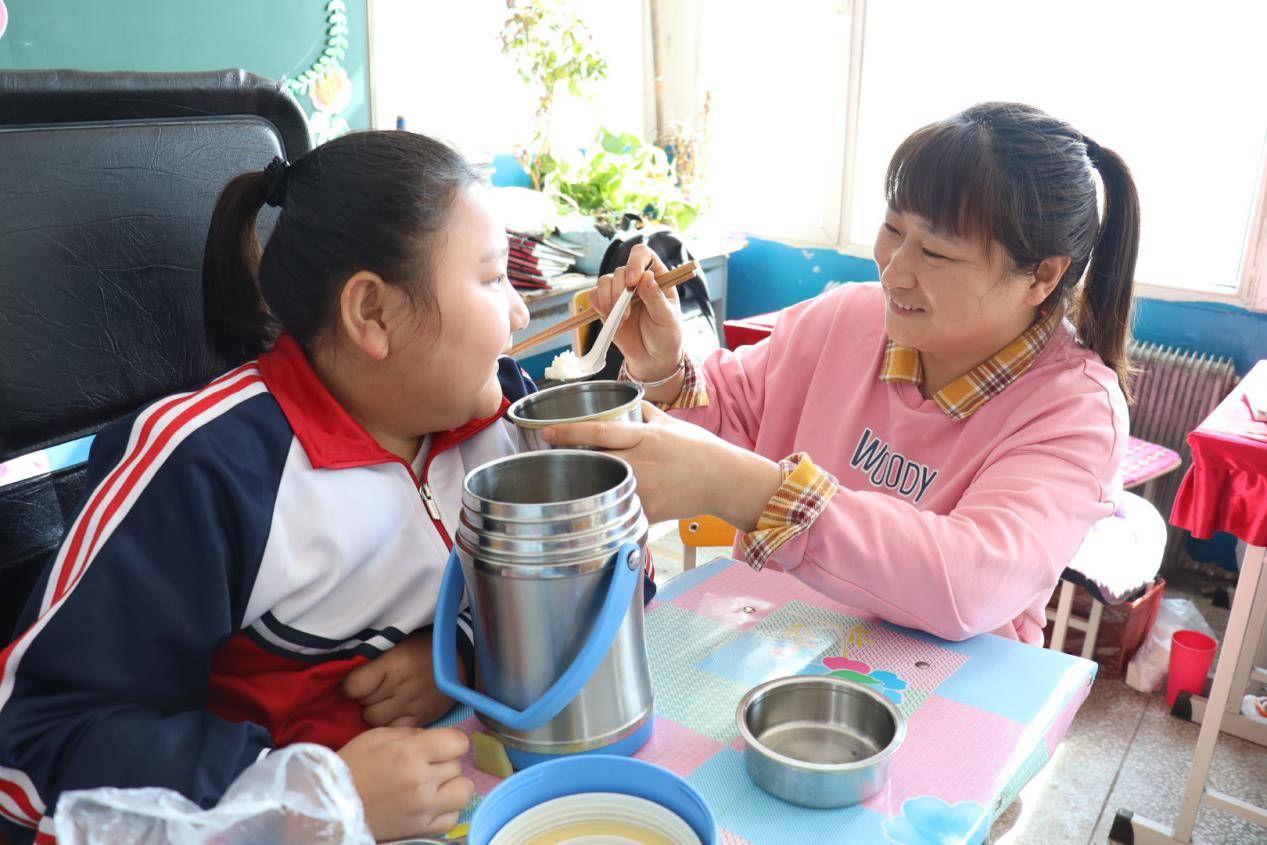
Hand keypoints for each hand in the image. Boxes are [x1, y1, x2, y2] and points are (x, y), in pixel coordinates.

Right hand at [338, 726, 473, 840]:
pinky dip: (446, 810)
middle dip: (445, 761)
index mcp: (410, 753)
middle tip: (425, 765)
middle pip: (457, 764)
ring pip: (464, 790)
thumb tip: (434, 737)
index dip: (451, 741)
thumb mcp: (377, 736)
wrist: (329, 805)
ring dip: (452, 785)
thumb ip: (411, 733)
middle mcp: (421, 781)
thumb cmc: (352, 766)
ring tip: (434, 784)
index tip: (440, 744)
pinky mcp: (421, 829)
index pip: (458, 742)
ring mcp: (423, 808)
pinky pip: (452, 817)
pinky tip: (430, 803)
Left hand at [342, 628, 455, 727]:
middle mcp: (401, 687)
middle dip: (365, 698)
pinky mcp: (422, 719)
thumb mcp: (397, 644)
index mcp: (393, 664)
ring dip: (375, 711)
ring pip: (374, 719)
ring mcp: (412, 705)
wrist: (460, 659)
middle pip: (363, 704)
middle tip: (376, 690)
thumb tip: (346, 680)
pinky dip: (390, 723)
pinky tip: (396, 713)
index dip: (351, 686)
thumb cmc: (423, 647)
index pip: (353, 686)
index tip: (358, 683)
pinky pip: (392, 729)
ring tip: (386, 702)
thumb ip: (373, 660)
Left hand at [540, 402, 781, 528]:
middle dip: (570, 459)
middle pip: (596, 460)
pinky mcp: (652, 510)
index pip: (601, 432)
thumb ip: (646, 414)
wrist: (726, 480)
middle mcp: (644, 462)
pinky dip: (610, 506)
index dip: (571, 432)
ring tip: (569, 481)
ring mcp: (647, 488)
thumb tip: (625, 403)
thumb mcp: (672, 424)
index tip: (547, 432)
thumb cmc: (701, 450)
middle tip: (547, 458)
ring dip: (587, 484)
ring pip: (605, 486)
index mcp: (647, 437)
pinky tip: (598, 505)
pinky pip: (623, 509)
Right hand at [592, 244, 683, 381]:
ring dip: (608, 300)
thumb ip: (655, 298)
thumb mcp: (667, 318)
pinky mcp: (607, 305)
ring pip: (604, 281)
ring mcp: (619, 292)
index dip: (635, 262)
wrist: (653, 358)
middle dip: (619, 291)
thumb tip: (646, 277)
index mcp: (656, 276)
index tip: (632, 281)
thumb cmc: (666, 335)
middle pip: (620, 270)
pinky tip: (611, 320)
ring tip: (620, 320)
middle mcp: (636, 280)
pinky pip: (594, 296)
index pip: (643, 255)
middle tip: (627, 314)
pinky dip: (599, 306)